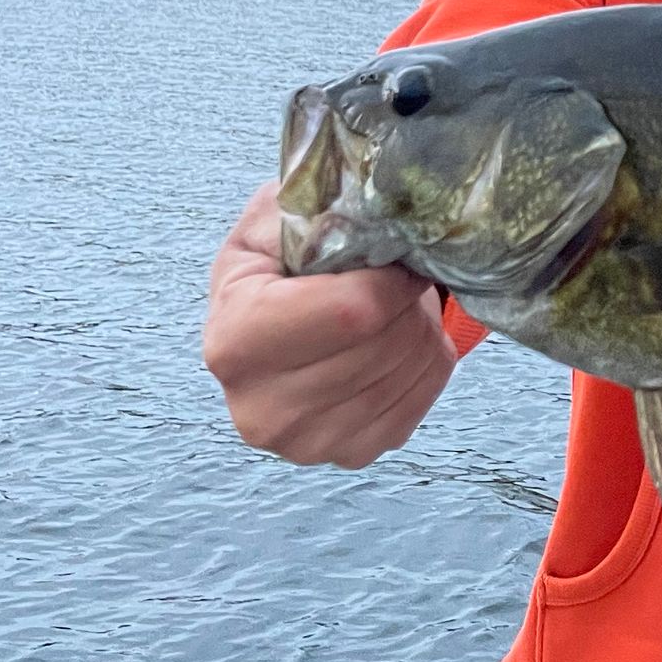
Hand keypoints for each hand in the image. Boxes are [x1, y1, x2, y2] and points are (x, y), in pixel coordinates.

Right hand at [201, 181, 456, 469]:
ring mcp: (307, 444)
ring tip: (389, 306)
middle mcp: (261, 410)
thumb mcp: (279, 214)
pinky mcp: (352, 454)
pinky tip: (395, 339)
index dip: (389, 275)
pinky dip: (426, 360)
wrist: (275, 317)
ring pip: (410, 368)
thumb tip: (380, 209)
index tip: (390, 252)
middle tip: (392, 277)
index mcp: (235, 341)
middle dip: (405, 299)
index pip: (353, 313)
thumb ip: (317, 207)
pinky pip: (424, 397)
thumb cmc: (278, 258)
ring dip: (419, 325)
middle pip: (386, 343)